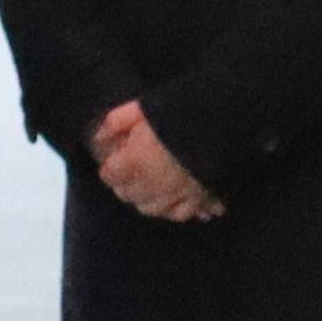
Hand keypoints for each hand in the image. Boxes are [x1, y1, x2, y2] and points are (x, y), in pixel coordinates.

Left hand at [89, 102, 228, 223]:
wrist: (222, 122)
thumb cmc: (180, 112)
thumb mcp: (144, 107)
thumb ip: (117, 121)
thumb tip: (99, 135)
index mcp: (135, 162)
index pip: (110, 175)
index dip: (111, 167)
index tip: (116, 160)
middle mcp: (152, 185)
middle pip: (129, 195)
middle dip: (127, 184)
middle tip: (132, 172)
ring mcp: (177, 195)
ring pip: (152, 209)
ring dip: (148, 199)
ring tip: (152, 187)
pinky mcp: (200, 199)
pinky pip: (183, 213)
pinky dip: (178, 209)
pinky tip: (179, 200)